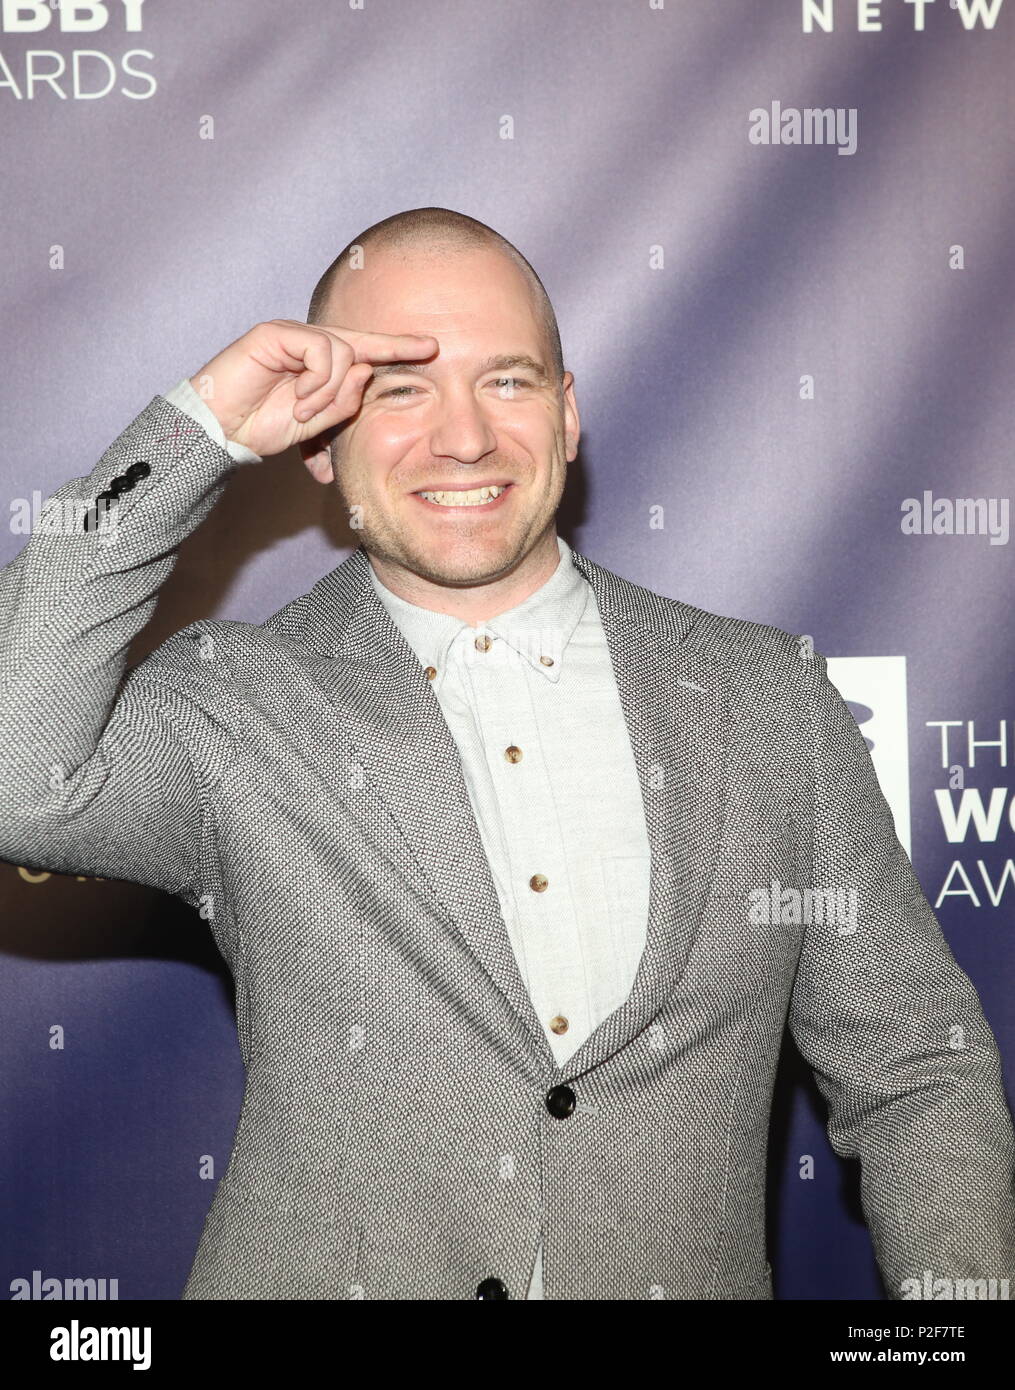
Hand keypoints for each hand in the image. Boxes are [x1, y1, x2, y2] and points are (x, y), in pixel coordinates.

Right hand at [189, 318, 436, 464]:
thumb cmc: (262, 427)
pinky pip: (319, 349)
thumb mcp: (316, 423)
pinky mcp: (274, 333)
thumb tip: (366, 371)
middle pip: (359, 345)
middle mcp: (308, 343)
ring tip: (304, 413)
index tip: (433, 346)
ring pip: (341, 351)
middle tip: (409, 363)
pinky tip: (298, 400)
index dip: (398, 347)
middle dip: (381, 361)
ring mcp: (291, 335)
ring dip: (329, 391)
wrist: (220, 431)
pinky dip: (316, 380)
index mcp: (319, 364)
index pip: (366, 349)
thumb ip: (343, 402)